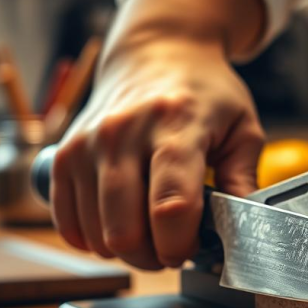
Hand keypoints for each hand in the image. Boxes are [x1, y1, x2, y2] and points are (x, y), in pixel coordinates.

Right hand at [49, 0, 265, 268]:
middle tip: (171, 246)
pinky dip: (91, 238)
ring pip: (96, 234)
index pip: (171, 206)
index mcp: (176, 125)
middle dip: (153, 256)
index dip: (181, 244)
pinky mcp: (62, 155)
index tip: (192, 247)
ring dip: (125, 249)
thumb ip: (245, 179)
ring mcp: (88, 144)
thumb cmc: (205, 92)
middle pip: (125, 230)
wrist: (156, 51)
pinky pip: (67, 223)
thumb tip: (242, 228)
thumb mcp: (243, 127)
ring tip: (148, 231)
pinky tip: (118, 223)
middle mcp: (124, 133)